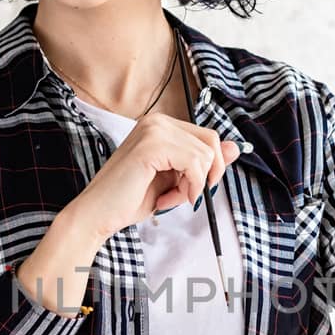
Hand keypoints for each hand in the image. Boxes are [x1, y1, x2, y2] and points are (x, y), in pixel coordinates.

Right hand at [68, 111, 239, 241]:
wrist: (98, 214)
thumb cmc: (131, 199)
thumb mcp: (176, 179)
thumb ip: (203, 162)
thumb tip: (237, 147)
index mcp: (161, 125)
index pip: (208, 137)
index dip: (209, 168)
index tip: (190, 189)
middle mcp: (157, 120)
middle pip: (211, 141)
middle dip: (205, 175)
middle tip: (182, 196)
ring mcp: (153, 129)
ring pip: (205, 155)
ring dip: (193, 186)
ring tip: (168, 199)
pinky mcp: (152, 144)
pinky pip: (194, 163)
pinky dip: (189, 187)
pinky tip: (167, 200)